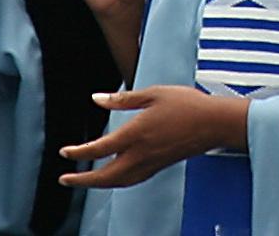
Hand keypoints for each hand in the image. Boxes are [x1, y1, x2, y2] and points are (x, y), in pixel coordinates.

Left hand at [59, 86, 246, 191]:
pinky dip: (116, 182)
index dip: (79, 152)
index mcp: (135, 134)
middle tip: (66, 179)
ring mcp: (150, 163)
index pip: (100, 149)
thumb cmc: (186, 104)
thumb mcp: (153, 93)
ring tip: (85, 181)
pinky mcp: (159, 166)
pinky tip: (114, 177)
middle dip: (82, 180)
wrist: (213, 124)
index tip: (65, 152)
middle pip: (105, 176)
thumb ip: (122, 99)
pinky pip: (131, 180)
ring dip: (98, 184)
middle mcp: (140, 154)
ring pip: (118, 182)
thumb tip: (97, 98)